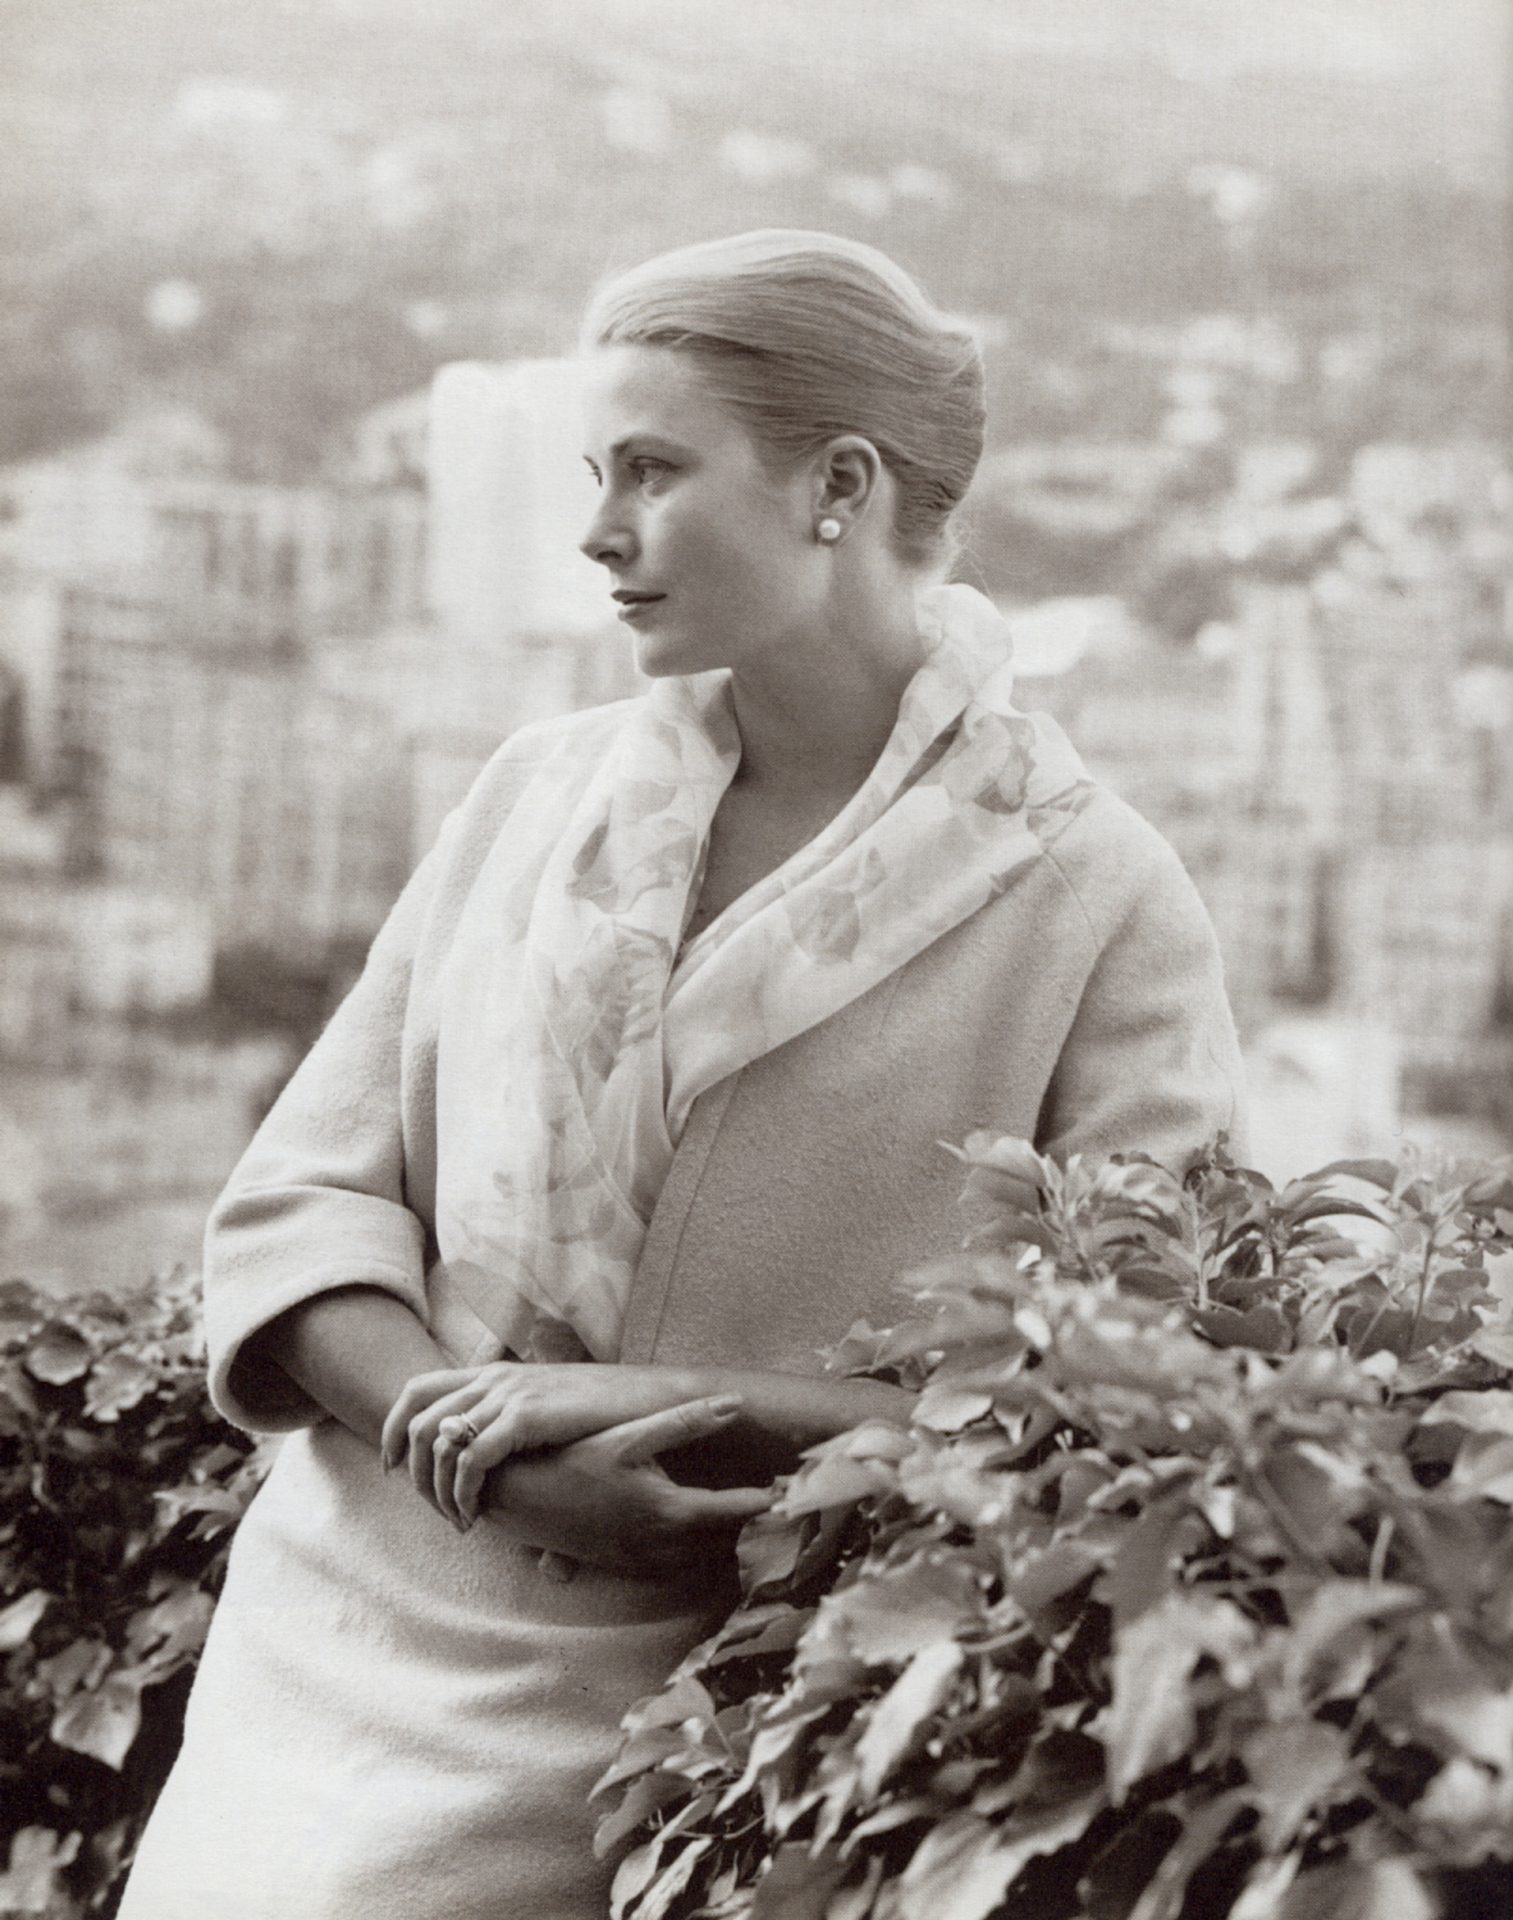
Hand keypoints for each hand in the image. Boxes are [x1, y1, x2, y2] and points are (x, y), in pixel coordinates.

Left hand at [379, 1360, 713, 1527]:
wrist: (648, 1397)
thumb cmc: (603, 1412)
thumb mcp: (550, 1411)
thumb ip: (517, 1429)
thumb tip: (495, 1461)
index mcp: (494, 1373)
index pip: (417, 1390)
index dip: (392, 1428)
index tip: (392, 1467)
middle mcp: (493, 1378)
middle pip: (415, 1420)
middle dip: (410, 1471)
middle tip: (428, 1507)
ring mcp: (508, 1395)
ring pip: (436, 1443)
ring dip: (435, 1490)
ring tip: (457, 1519)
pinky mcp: (526, 1417)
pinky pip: (470, 1459)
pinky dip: (461, 1492)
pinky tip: (473, 1514)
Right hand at [483, 1399, 773, 1572]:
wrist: (522, 1502)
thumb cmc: (574, 1463)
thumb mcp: (628, 1435)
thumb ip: (684, 1422)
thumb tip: (735, 1403)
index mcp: (669, 1511)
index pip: (735, 1511)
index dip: (768, 1500)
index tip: (795, 1489)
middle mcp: (662, 1545)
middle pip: (727, 1542)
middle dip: (755, 1525)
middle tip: (787, 1502)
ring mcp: (645, 1562)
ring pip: (704, 1560)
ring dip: (729, 1543)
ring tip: (758, 1519)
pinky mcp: (630, 1568)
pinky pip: (679, 1568)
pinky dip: (700, 1554)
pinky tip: (710, 1535)